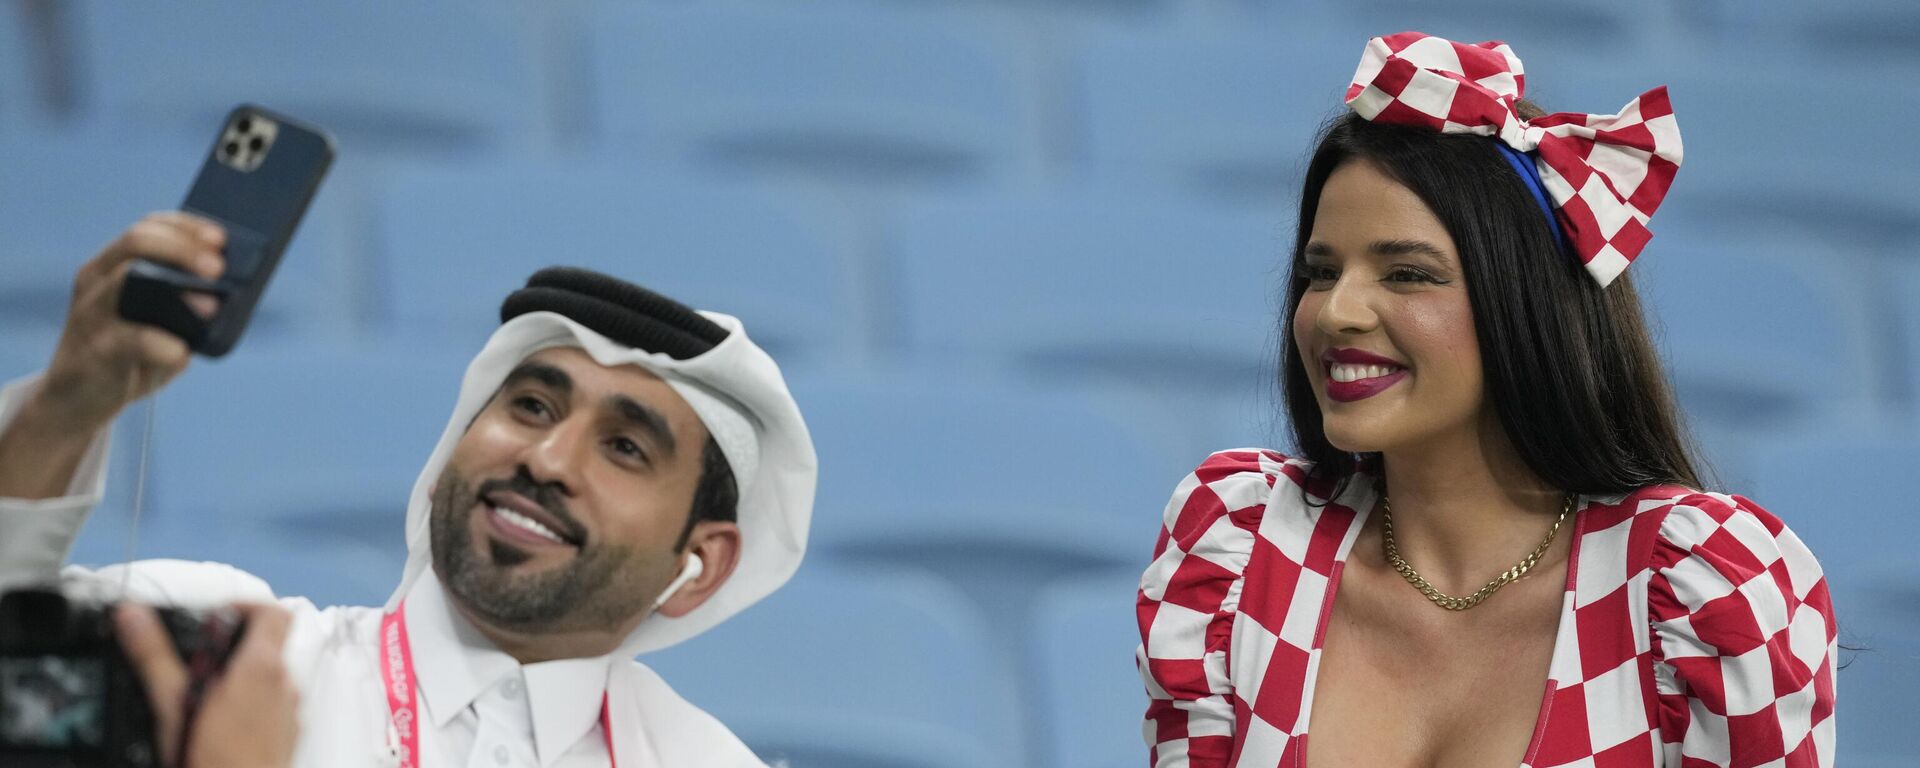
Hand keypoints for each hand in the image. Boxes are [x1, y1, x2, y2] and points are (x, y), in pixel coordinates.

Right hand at [36, 211, 225, 430]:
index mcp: (111, 265)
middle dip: (183, 249)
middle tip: (219, 268)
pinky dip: (165, 346)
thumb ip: (184, 305)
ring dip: (177, 289)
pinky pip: (132, 340)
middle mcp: (95, 280)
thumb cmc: (128, 355)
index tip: (222, 239)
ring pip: (127, 279)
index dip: (186, 227)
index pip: (148, 227)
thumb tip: (234, 295)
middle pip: (137, 242)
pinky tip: (183, 353)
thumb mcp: (157, 323)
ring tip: (212, 305)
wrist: (75, 402)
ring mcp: (91, 313)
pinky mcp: (94, 351)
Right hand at [115, 602, 298, 767]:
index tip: (215, 618)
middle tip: (197, 659)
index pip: (273, 612)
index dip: (245, 606)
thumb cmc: (212, 759)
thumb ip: (154, 657)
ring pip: (270, 677)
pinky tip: (218, 723)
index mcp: (263, 668)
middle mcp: (286, 685)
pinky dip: (250, 703)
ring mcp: (291, 711)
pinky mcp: (288, 735)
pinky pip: (273, 705)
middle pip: (271, 644)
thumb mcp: (172, 704)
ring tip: (201, 694)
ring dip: (240, 675)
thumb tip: (134, 616)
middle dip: (234, 645)